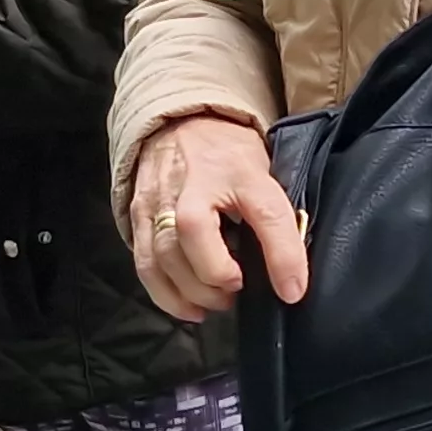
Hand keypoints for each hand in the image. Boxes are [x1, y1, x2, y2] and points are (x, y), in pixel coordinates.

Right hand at [128, 112, 309, 319]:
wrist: (183, 123)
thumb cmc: (230, 155)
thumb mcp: (264, 172)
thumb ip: (275, 214)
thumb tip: (292, 270)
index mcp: (240, 168)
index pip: (266, 211)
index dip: (282, 255)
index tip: (293, 290)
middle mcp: (194, 180)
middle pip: (194, 232)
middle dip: (218, 275)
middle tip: (239, 289)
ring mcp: (160, 198)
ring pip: (164, 254)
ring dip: (194, 291)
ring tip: (219, 300)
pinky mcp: (138, 215)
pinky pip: (146, 264)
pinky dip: (167, 295)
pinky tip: (191, 307)